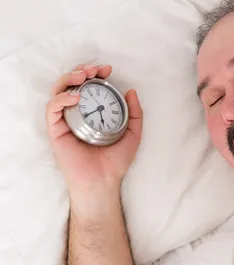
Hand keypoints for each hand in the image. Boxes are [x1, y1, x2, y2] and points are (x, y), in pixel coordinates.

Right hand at [45, 64, 142, 195]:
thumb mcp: (133, 134)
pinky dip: (62, 98)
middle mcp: (77, 114)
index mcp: (93, 113)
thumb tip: (132, 91)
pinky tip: (76, 97)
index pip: (89, 87)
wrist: (104, 180)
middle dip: (82, 71)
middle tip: (95, 70)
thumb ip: (135, 114)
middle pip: (72, 85)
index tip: (107, 70)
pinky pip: (53, 108)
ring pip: (59, 91)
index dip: (96, 75)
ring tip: (83, 76)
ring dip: (69, 78)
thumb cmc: (116, 161)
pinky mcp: (55, 129)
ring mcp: (65, 121)